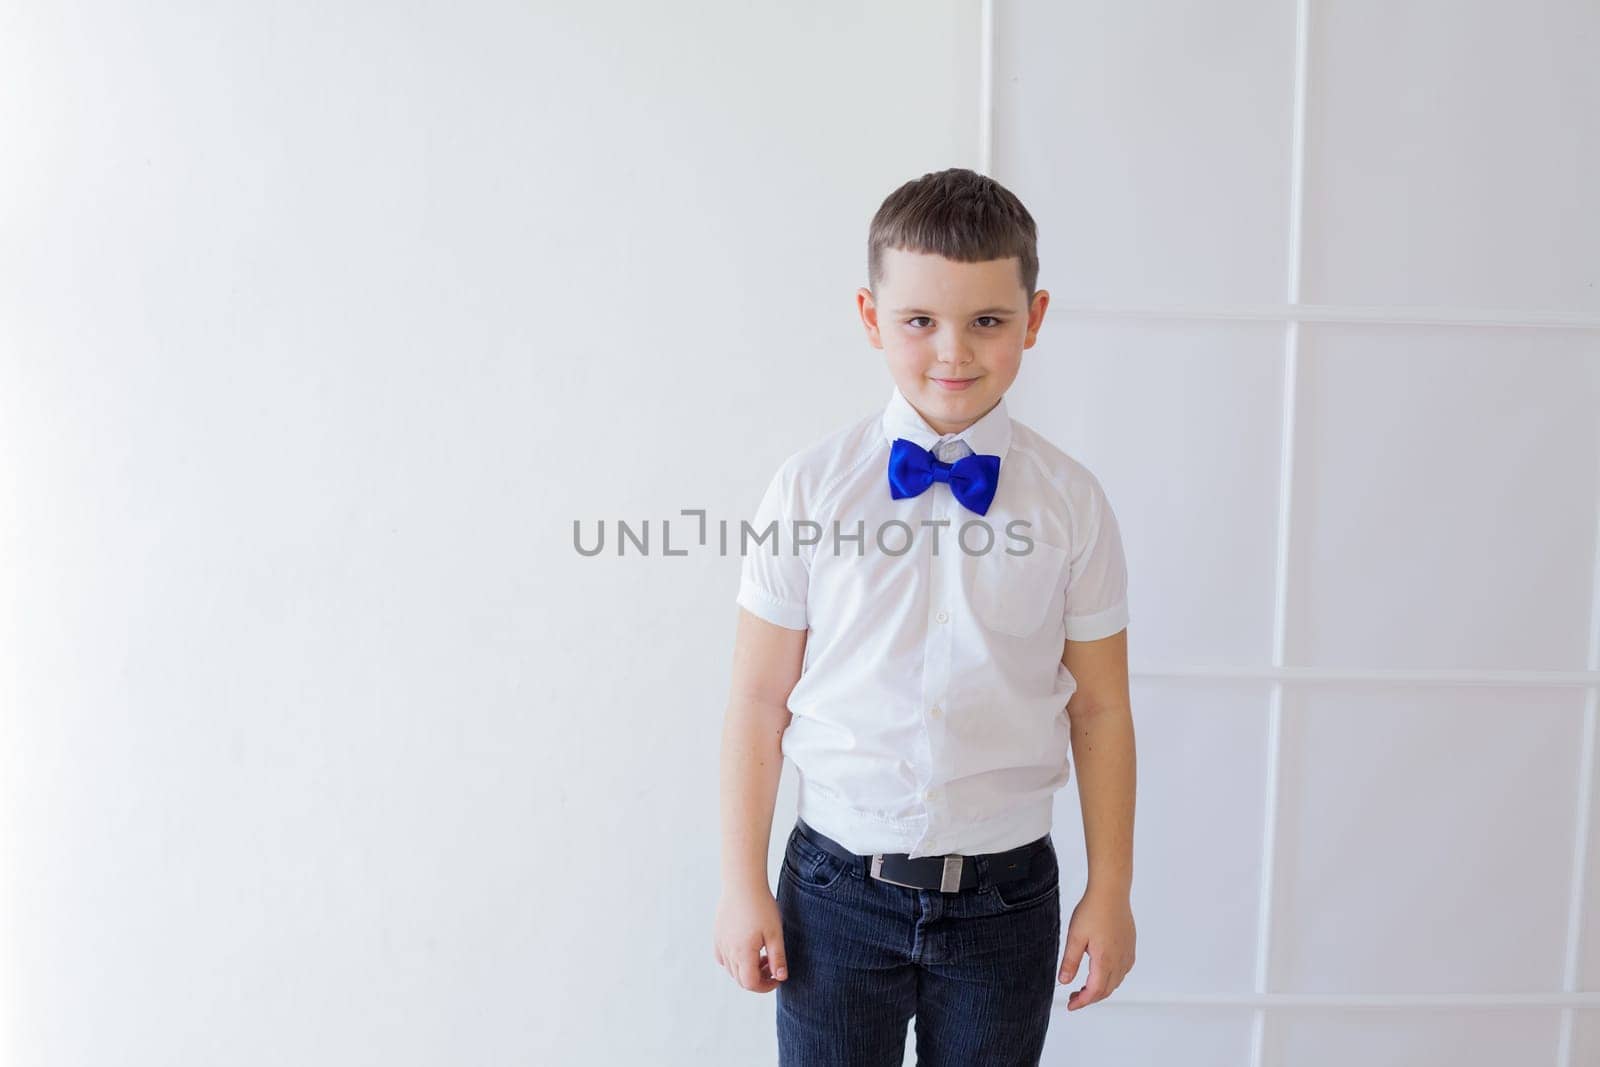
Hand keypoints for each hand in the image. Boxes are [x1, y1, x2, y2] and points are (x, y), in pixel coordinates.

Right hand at [713, 882, 787, 992]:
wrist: (742, 882)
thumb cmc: (761, 906)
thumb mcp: (775, 933)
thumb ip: (778, 958)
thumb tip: (782, 977)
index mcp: (743, 954)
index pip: (751, 984)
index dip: (766, 986)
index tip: (778, 977)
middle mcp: (728, 951)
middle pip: (741, 979)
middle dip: (759, 978)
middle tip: (773, 964)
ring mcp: (721, 943)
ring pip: (731, 969)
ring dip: (747, 969)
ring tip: (762, 954)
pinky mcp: (717, 934)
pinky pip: (723, 957)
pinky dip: (735, 960)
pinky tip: (746, 948)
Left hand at [1059, 887, 1134, 1010]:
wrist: (1111, 891)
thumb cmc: (1092, 910)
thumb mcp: (1075, 937)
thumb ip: (1070, 961)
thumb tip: (1064, 982)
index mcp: (1105, 960)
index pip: (1095, 991)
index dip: (1082, 1002)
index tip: (1071, 1005)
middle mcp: (1120, 960)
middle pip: (1106, 990)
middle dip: (1090, 997)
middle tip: (1073, 997)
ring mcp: (1127, 953)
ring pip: (1116, 981)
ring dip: (1101, 988)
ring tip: (1084, 986)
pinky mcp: (1130, 946)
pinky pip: (1122, 970)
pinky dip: (1111, 978)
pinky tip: (1101, 971)